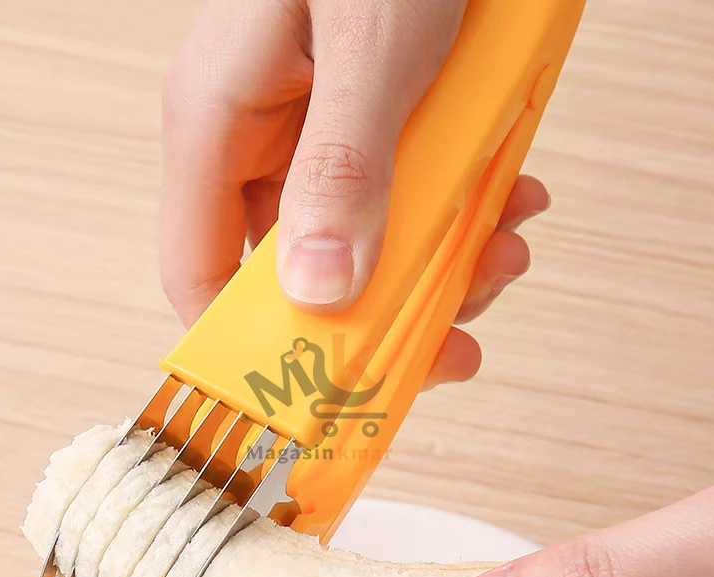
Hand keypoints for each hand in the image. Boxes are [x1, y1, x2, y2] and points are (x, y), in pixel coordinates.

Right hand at [160, 0, 549, 386]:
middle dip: (384, 315)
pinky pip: (403, 205)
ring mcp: (316, 145)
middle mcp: (257, 146)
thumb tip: (323, 291)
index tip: (324, 390)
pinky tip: (513, 201)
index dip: (250, 347)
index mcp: (216, 128)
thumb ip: (344, 168)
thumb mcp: (371, 48)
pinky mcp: (370, 137)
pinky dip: (461, 219)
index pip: (200, 274)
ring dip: (441, 268)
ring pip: (362, 251)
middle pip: (300, 278)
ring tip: (508, 247)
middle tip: (461, 333)